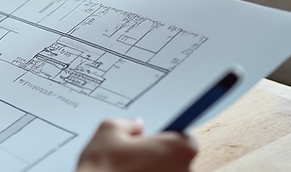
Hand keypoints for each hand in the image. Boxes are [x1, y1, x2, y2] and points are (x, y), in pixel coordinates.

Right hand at [77, 118, 196, 171]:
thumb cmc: (103, 169)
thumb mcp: (108, 130)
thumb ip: (128, 124)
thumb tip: (135, 126)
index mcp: (178, 149)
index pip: (186, 138)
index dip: (168, 137)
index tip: (156, 139)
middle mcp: (184, 171)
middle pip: (178, 161)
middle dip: (160, 157)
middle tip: (135, 157)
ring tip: (128, 171)